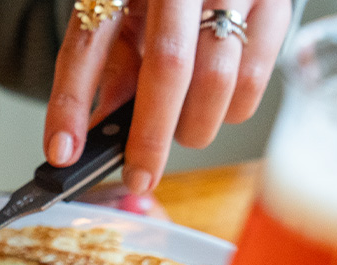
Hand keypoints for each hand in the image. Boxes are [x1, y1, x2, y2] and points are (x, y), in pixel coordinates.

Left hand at [44, 0, 291, 194]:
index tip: (62, 154)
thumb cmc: (164, 1)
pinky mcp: (274, 8)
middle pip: (166, 66)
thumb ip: (112, 72)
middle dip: (150, 135)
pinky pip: (253, 81)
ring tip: (182, 129)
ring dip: (194, 126)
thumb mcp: (126, 21)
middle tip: (141, 176)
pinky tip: (216, 104)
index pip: (87, 46)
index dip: (71, 104)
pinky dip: (230, 111)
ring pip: (217, 80)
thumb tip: (93, 141)